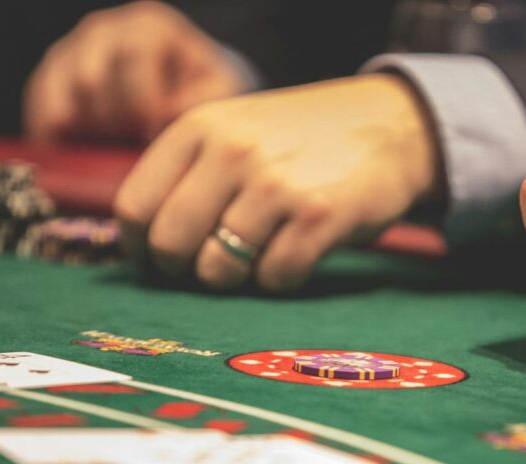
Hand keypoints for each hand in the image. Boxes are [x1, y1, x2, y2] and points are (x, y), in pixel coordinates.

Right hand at [23, 1, 244, 143]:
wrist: (172, 89)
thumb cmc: (196, 90)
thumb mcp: (214, 90)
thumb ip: (200, 100)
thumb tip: (166, 115)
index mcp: (147, 27)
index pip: (134, 57)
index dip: (142, 104)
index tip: (151, 135)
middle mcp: (102, 31)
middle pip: (91, 79)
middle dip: (113, 123)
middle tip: (130, 145)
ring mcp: (69, 53)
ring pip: (61, 97)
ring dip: (86, 132)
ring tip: (113, 146)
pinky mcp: (46, 80)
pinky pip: (40, 112)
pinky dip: (60, 139)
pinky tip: (84, 152)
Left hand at [113, 74, 440, 291]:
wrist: (390, 123)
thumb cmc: (300, 140)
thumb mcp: (234, 132)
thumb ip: (186, 175)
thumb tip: (138, 248)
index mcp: (199, 128)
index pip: (135, 208)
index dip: (142, 247)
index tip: (161, 257)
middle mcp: (231, 151)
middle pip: (170, 245)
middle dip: (185, 269)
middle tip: (210, 264)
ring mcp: (276, 184)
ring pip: (219, 270)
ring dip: (236, 277)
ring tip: (259, 254)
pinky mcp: (319, 216)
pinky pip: (275, 278)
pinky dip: (282, 278)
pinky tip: (297, 252)